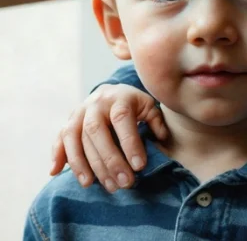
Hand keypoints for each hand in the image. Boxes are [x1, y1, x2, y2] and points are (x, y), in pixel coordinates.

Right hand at [50, 84, 167, 191]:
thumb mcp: (148, 107)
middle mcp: (95, 104)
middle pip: (96, 132)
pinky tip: (56, 172)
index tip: (139, 166)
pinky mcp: (67, 122)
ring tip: (90, 185)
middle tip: (122, 183)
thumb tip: (161, 139)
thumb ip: (156, 121)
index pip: (122, 120)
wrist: (111, 91)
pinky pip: (59, 138)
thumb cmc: (133, 105)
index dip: (129, 143)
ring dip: (81, 163)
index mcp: (119, 98)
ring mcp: (78, 113)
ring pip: (74, 137)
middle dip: (108, 160)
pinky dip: (57, 155)